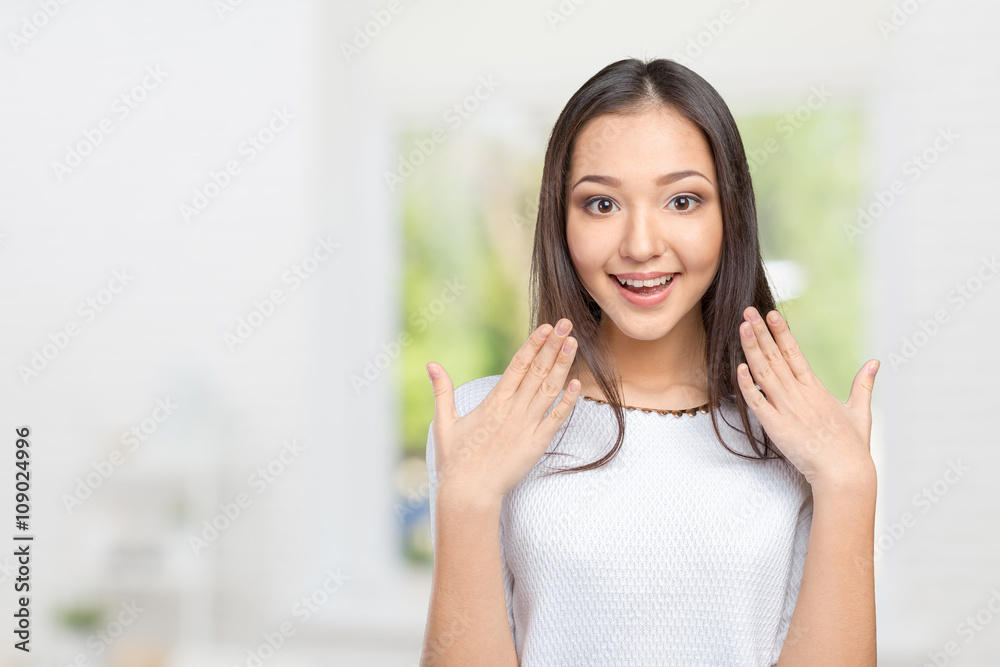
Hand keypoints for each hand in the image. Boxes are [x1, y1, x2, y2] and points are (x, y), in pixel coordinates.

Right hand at [425, 318, 580, 509]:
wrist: (469, 493)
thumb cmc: (455, 460)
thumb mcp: (444, 422)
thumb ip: (442, 391)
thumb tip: (431, 365)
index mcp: (493, 401)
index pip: (517, 365)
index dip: (533, 344)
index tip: (546, 327)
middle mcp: (512, 409)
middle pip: (537, 371)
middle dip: (553, 345)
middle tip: (567, 323)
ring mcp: (526, 426)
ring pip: (549, 389)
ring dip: (563, 365)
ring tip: (574, 343)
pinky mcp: (536, 444)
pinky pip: (556, 419)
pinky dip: (567, 401)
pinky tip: (576, 384)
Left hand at [736, 306, 878, 487]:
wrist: (844, 474)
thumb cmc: (851, 446)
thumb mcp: (860, 410)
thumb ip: (863, 384)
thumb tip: (875, 362)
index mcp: (815, 388)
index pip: (794, 352)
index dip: (781, 332)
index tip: (770, 314)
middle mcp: (799, 394)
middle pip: (775, 357)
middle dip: (760, 332)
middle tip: (747, 311)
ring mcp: (786, 409)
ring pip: (764, 373)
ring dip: (751, 349)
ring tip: (742, 328)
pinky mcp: (776, 426)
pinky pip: (757, 402)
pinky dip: (747, 385)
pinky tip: (739, 368)